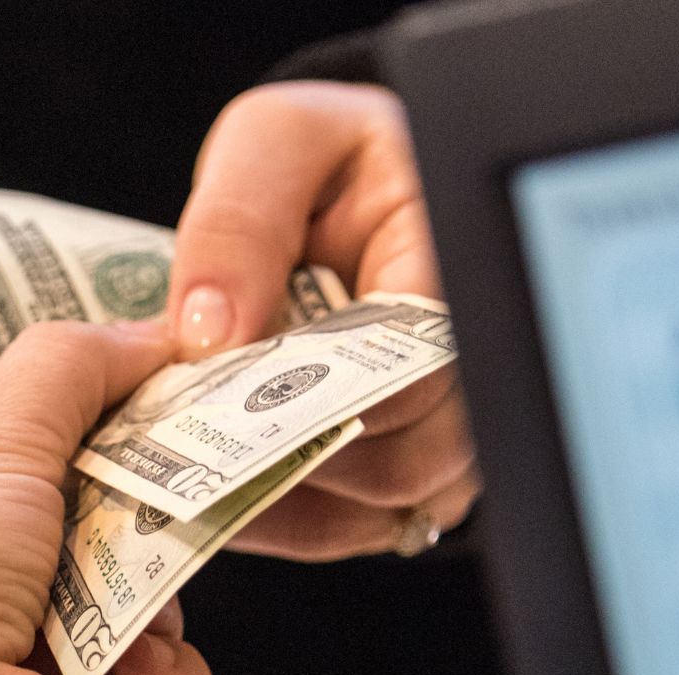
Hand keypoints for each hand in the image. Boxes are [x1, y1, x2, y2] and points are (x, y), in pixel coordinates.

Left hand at [0, 321, 212, 674]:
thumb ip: (60, 374)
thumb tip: (143, 332)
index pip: (27, 481)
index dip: (98, 445)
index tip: (165, 407)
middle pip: (101, 548)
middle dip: (144, 523)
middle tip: (181, 491)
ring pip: (148, 624)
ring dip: (159, 607)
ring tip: (140, 608)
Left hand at [169, 81, 479, 559]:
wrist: (334, 194)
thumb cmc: (319, 162)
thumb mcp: (275, 144)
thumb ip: (241, 222)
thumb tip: (209, 333)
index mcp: (453, 258)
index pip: (419, 366)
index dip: (324, 398)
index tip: (230, 395)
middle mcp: (472, 352)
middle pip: (415, 458)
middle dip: (301, 458)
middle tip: (206, 445)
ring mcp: (449, 416)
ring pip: (392, 506)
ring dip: (291, 497)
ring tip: (206, 471)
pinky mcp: (411, 458)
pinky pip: (363, 526)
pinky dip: (292, 519)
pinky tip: (232, 493)